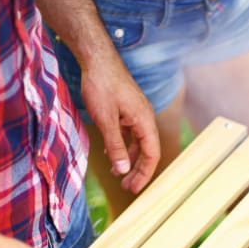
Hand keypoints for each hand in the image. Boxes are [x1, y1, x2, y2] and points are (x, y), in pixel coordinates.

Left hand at [80, 54, 159, 194]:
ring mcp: (136, 113)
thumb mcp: (106, 120)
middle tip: (126, 187)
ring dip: (129, 159)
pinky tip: (111, 153)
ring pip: (138, 142)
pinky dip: (123, 145)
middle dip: (137, 170)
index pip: (151, 154)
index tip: (134, 188)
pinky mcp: (127, 108)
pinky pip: (129, 133)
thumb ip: (116, 146)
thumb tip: (123, 170)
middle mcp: (145, 118)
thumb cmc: (102, 85)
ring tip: (118, 174)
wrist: (97, 58)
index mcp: (145, 121)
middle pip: (147, 150)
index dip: (144, 173)